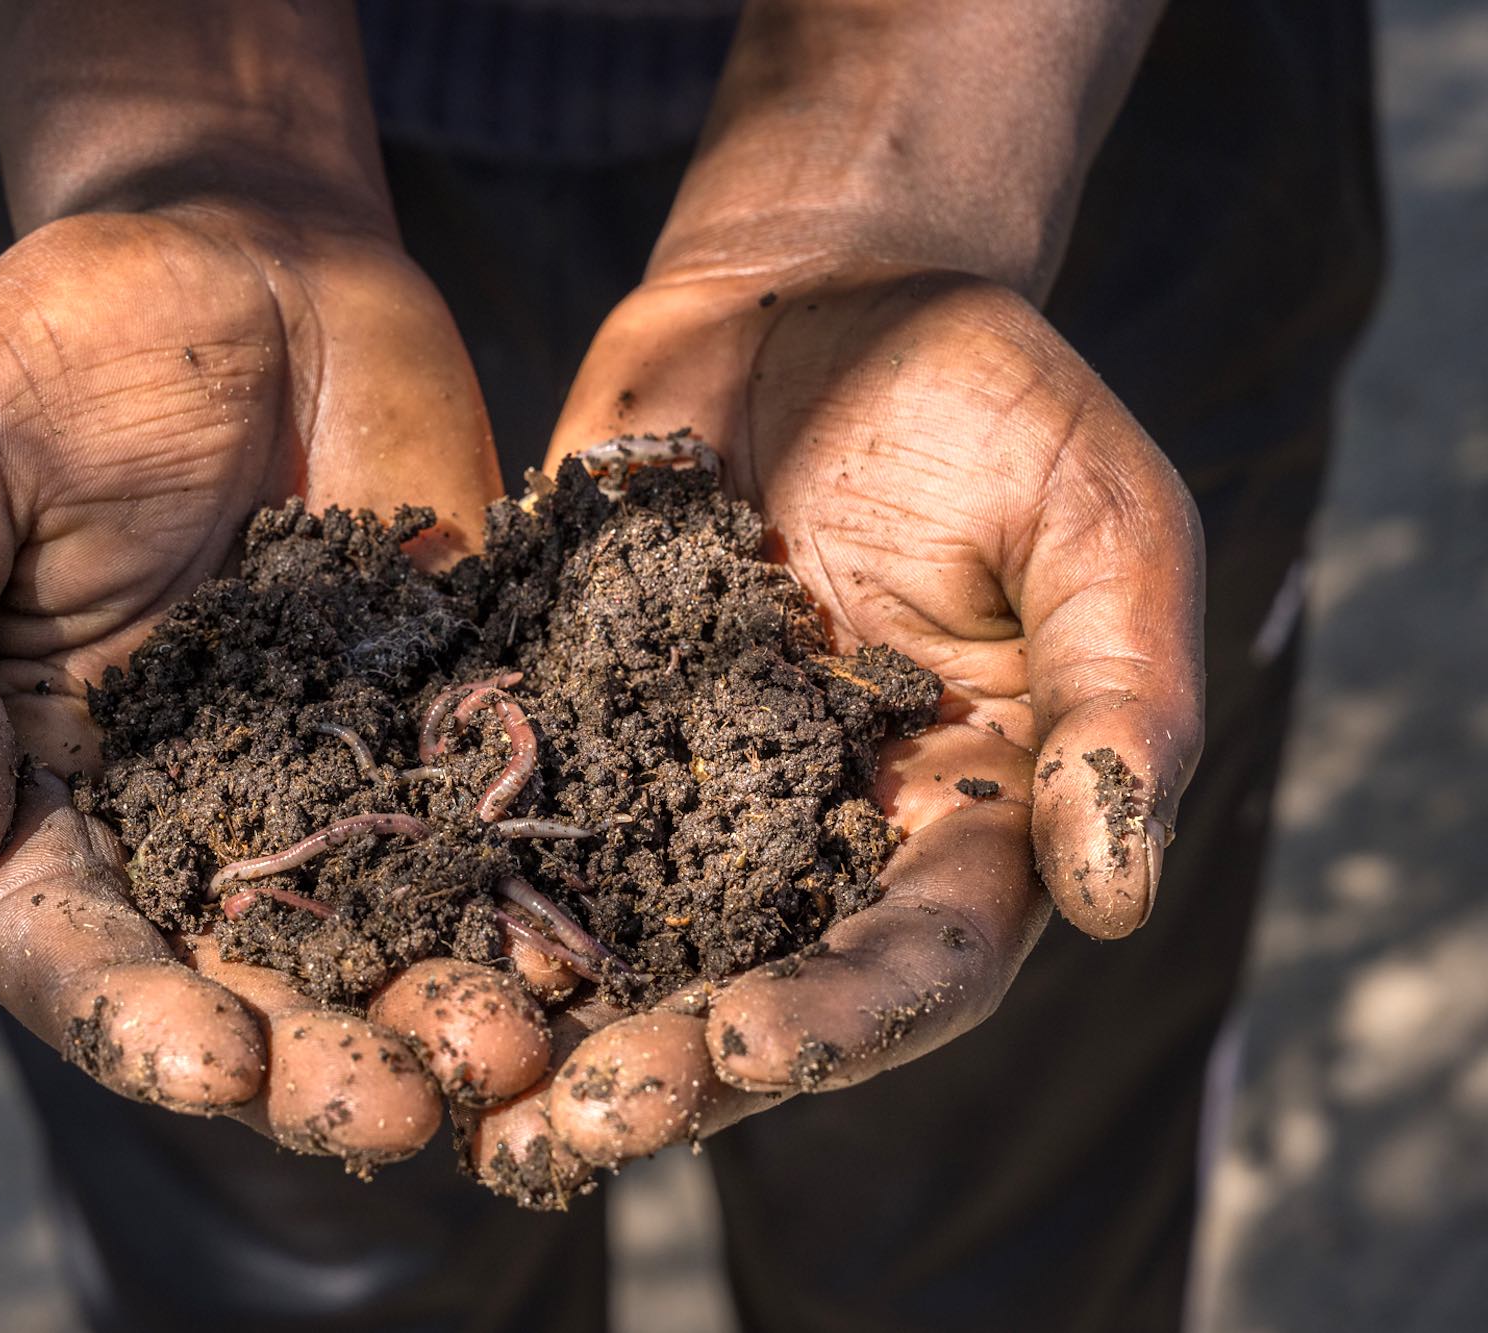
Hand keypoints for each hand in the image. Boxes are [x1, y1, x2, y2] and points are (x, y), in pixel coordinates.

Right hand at [0, 207, 557, 1165]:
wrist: (236, 253)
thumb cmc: (46, 352)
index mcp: (36, 787)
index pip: (64, 944)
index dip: (130, 1018)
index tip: (211, 1066)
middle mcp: (180, 816)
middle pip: (235, 981)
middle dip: (309, 1060)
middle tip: (393, 1107)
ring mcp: (320, 774)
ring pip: (373, 932)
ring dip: (434, 1008)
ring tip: (508, 1051)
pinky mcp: (438, 716)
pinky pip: (484, 821)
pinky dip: (525, 890)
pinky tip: (576, 942)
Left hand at [459, 264, 1203, 1195]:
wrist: (820, 299)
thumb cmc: (994, 403)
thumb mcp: (1099, 528)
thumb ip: (1121, 701)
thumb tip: (1115, 896)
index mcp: (962, 821)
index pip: (916, 958)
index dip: (841, 1017)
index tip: (749, 1049)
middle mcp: (818, 838)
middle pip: (756, 990)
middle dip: (673, 1069)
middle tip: (576, 1124)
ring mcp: (686, 790)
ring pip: (625, 943)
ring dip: (554, 1032)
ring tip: (472, 1107)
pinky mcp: (575, 725)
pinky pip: (520, 826)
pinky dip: (467, 895)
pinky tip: (393, 948)